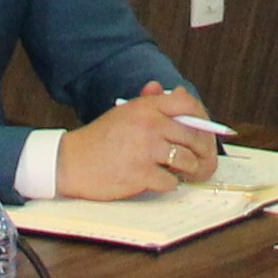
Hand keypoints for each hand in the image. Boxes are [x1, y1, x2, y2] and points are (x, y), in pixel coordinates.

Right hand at [55, 83, 218, 199]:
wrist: (71, 162)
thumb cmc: (100, 139)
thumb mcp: (125, 113)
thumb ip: (152, 103)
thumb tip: (180, 93)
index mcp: (146, 107)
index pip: (188, 104)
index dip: (203, 118)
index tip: (206, 130)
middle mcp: (149, 124)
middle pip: (194, 136)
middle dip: (204, 151)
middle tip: (204, 160)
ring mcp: (145, 149)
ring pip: (187, 160)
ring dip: (190, 170)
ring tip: (186, 173)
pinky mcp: (140, 173)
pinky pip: (170, 181)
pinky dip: (169, 184)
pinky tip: (162, 180)